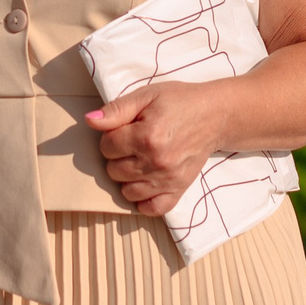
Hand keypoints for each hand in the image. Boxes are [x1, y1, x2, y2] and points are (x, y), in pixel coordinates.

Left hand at [86, 79, 229, 215]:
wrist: (215, 115)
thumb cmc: (179, 102)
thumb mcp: (147, 96)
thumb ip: (116, 110)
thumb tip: (90, 121)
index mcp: (146, 135)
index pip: (106, 147)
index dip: (110, 136)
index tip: (124, 130)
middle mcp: (156, 161)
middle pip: (113, 171)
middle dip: (117, 157)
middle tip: (132, 144)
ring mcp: (168, 179)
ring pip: (127, 192)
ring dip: (127, 178)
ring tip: (138, 162)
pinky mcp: (179, 189)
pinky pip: (153, 209)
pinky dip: (144, 201)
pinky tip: (145, 185)